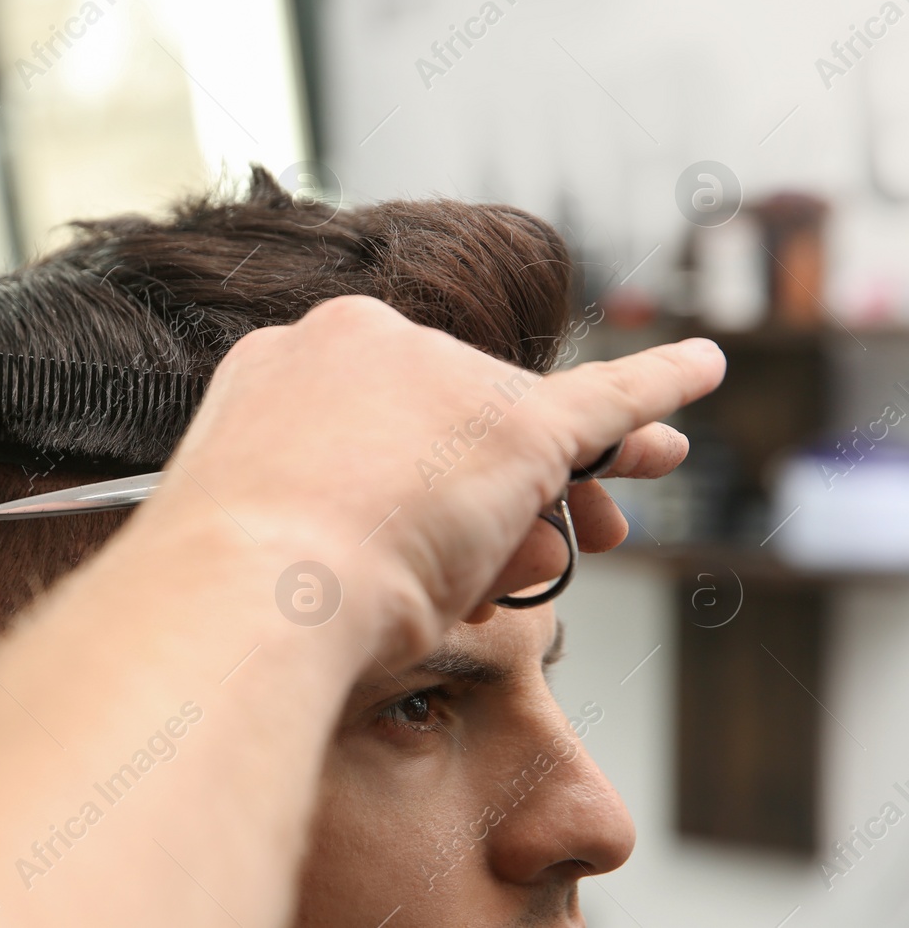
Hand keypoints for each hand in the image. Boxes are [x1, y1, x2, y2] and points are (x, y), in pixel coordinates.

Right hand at [160, 295, 724, 654]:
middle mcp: (364, 344)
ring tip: (591, 532)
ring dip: (560, 485)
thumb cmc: (230, 583)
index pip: (378, 410)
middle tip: (532, 540)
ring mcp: (440, 375)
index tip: (424, 515)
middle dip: (493, 480)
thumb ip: (327, 503)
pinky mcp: (517, 422)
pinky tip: (703, 368)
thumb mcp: (269, 522)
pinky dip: (661, 386)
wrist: (248, 588)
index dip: (414, 470)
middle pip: (453, 414)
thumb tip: (415, 537)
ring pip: (519, 432)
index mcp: (287, 362)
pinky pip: (607, 399)